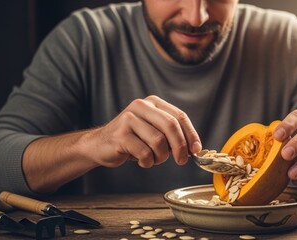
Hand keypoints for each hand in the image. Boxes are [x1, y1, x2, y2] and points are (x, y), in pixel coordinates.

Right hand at [87, 95, 201, 167]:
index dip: (191, 134)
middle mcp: (141, 106)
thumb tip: (193, 148)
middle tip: (182, 161)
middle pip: (171, 126)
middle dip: (180, 146)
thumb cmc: (132, 140)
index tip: (196, 149)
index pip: (179, 116)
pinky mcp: (120, 135)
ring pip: (158, 141)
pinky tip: (142, 161)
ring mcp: (129, 119)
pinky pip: (144, 152)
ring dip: (161, 157)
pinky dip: (148, 162)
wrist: (100, 145)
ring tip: (154, 159)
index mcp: (152, 102)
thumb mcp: (153, 132)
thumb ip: (171, 135)